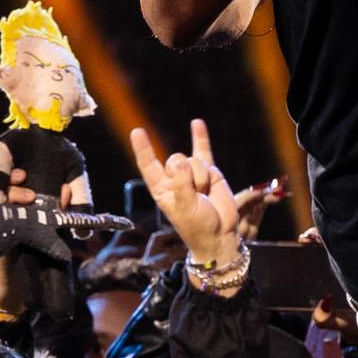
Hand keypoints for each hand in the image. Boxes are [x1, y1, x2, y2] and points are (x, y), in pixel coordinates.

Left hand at [126, 118, 244, 281]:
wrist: (220, 234)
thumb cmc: (198, 226)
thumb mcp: (185, 209)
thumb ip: (182, 185)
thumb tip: (183, 162)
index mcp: (161, 189)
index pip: (149, 165)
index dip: (143, 149)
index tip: (137, 132)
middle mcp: (173, 179)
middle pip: (176, 159)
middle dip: (189, 174)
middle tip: (197, 194)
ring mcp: (191, 173)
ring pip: (194, 159)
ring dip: (202, 176)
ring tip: (206, 193)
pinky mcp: (209, 171)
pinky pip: (204, 150)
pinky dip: (200, 137)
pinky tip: (197, 123)